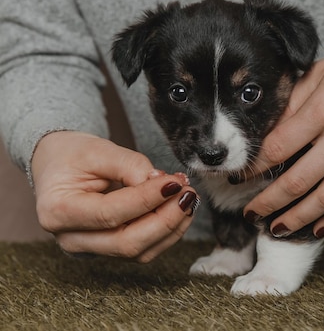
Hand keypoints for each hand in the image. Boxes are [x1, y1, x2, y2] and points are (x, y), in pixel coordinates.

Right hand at [31, 131, 198, 261]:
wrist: (59, 165)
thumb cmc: (74, 156)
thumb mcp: (98, 150)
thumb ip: (131, 166)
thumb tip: (164, 185)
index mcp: (58, 212)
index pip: (110, 214)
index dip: (148, 199)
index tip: (174, 182)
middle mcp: (71, 239)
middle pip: (127, 243)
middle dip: (166, 220)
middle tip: (188, 193)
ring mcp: (90, 249)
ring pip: (140, 252)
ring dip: (172, 227)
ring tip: (188, 197)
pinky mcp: (109, 250)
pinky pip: (144, 250)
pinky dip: (168, 231)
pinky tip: (180, 208)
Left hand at [243, 42, 323, 237]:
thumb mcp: (321, 73)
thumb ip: (293, 102)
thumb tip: (266, 131)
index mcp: (323, 110)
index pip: (278, 148)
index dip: (254, 168)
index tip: (238, 178)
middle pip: (298, 181)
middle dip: (269, 202)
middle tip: (251, 213)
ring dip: (298, 218)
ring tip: (277, 228)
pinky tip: (318, 228)